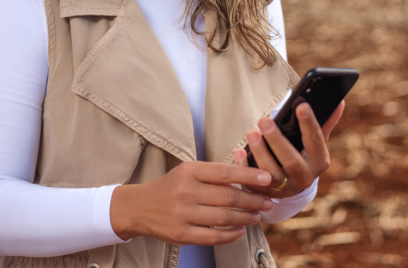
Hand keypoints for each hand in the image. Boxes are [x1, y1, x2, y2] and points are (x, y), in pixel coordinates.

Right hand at [110, 161, 274, 245]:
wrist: (139, 207)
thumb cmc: (171, 187)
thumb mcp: (188, 172)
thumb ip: (213, 175)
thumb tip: (246, 179)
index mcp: (189, 171)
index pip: (225, 172)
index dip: (249, 175)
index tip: (267, 178)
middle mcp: (186, 191)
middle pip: (228, 196)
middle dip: (253, 200)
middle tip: (268, 202)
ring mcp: (183, 214)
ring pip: (223, 217)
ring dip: (245, 217)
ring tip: (257, 216)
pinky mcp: (181, 234)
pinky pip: (212, 236)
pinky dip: (230, 235)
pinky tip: (240, 231)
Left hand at [235, 100, 344, 197]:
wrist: (292, 184)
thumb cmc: (303, 154)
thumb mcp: (315, 142)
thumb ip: (325, 123)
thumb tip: (339, 102)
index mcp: (319, 161)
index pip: (315, 140)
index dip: (309, 123)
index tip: (301, 105)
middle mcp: (305, 178)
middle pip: (291, 161)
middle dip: (277, 140)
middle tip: (264, 120)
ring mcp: (286, 189)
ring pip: (271, 174)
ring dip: (260, 153)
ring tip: (251, 133)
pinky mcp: (267, 195)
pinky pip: (254, 184)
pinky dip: (244, 168)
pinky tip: (239, 152)